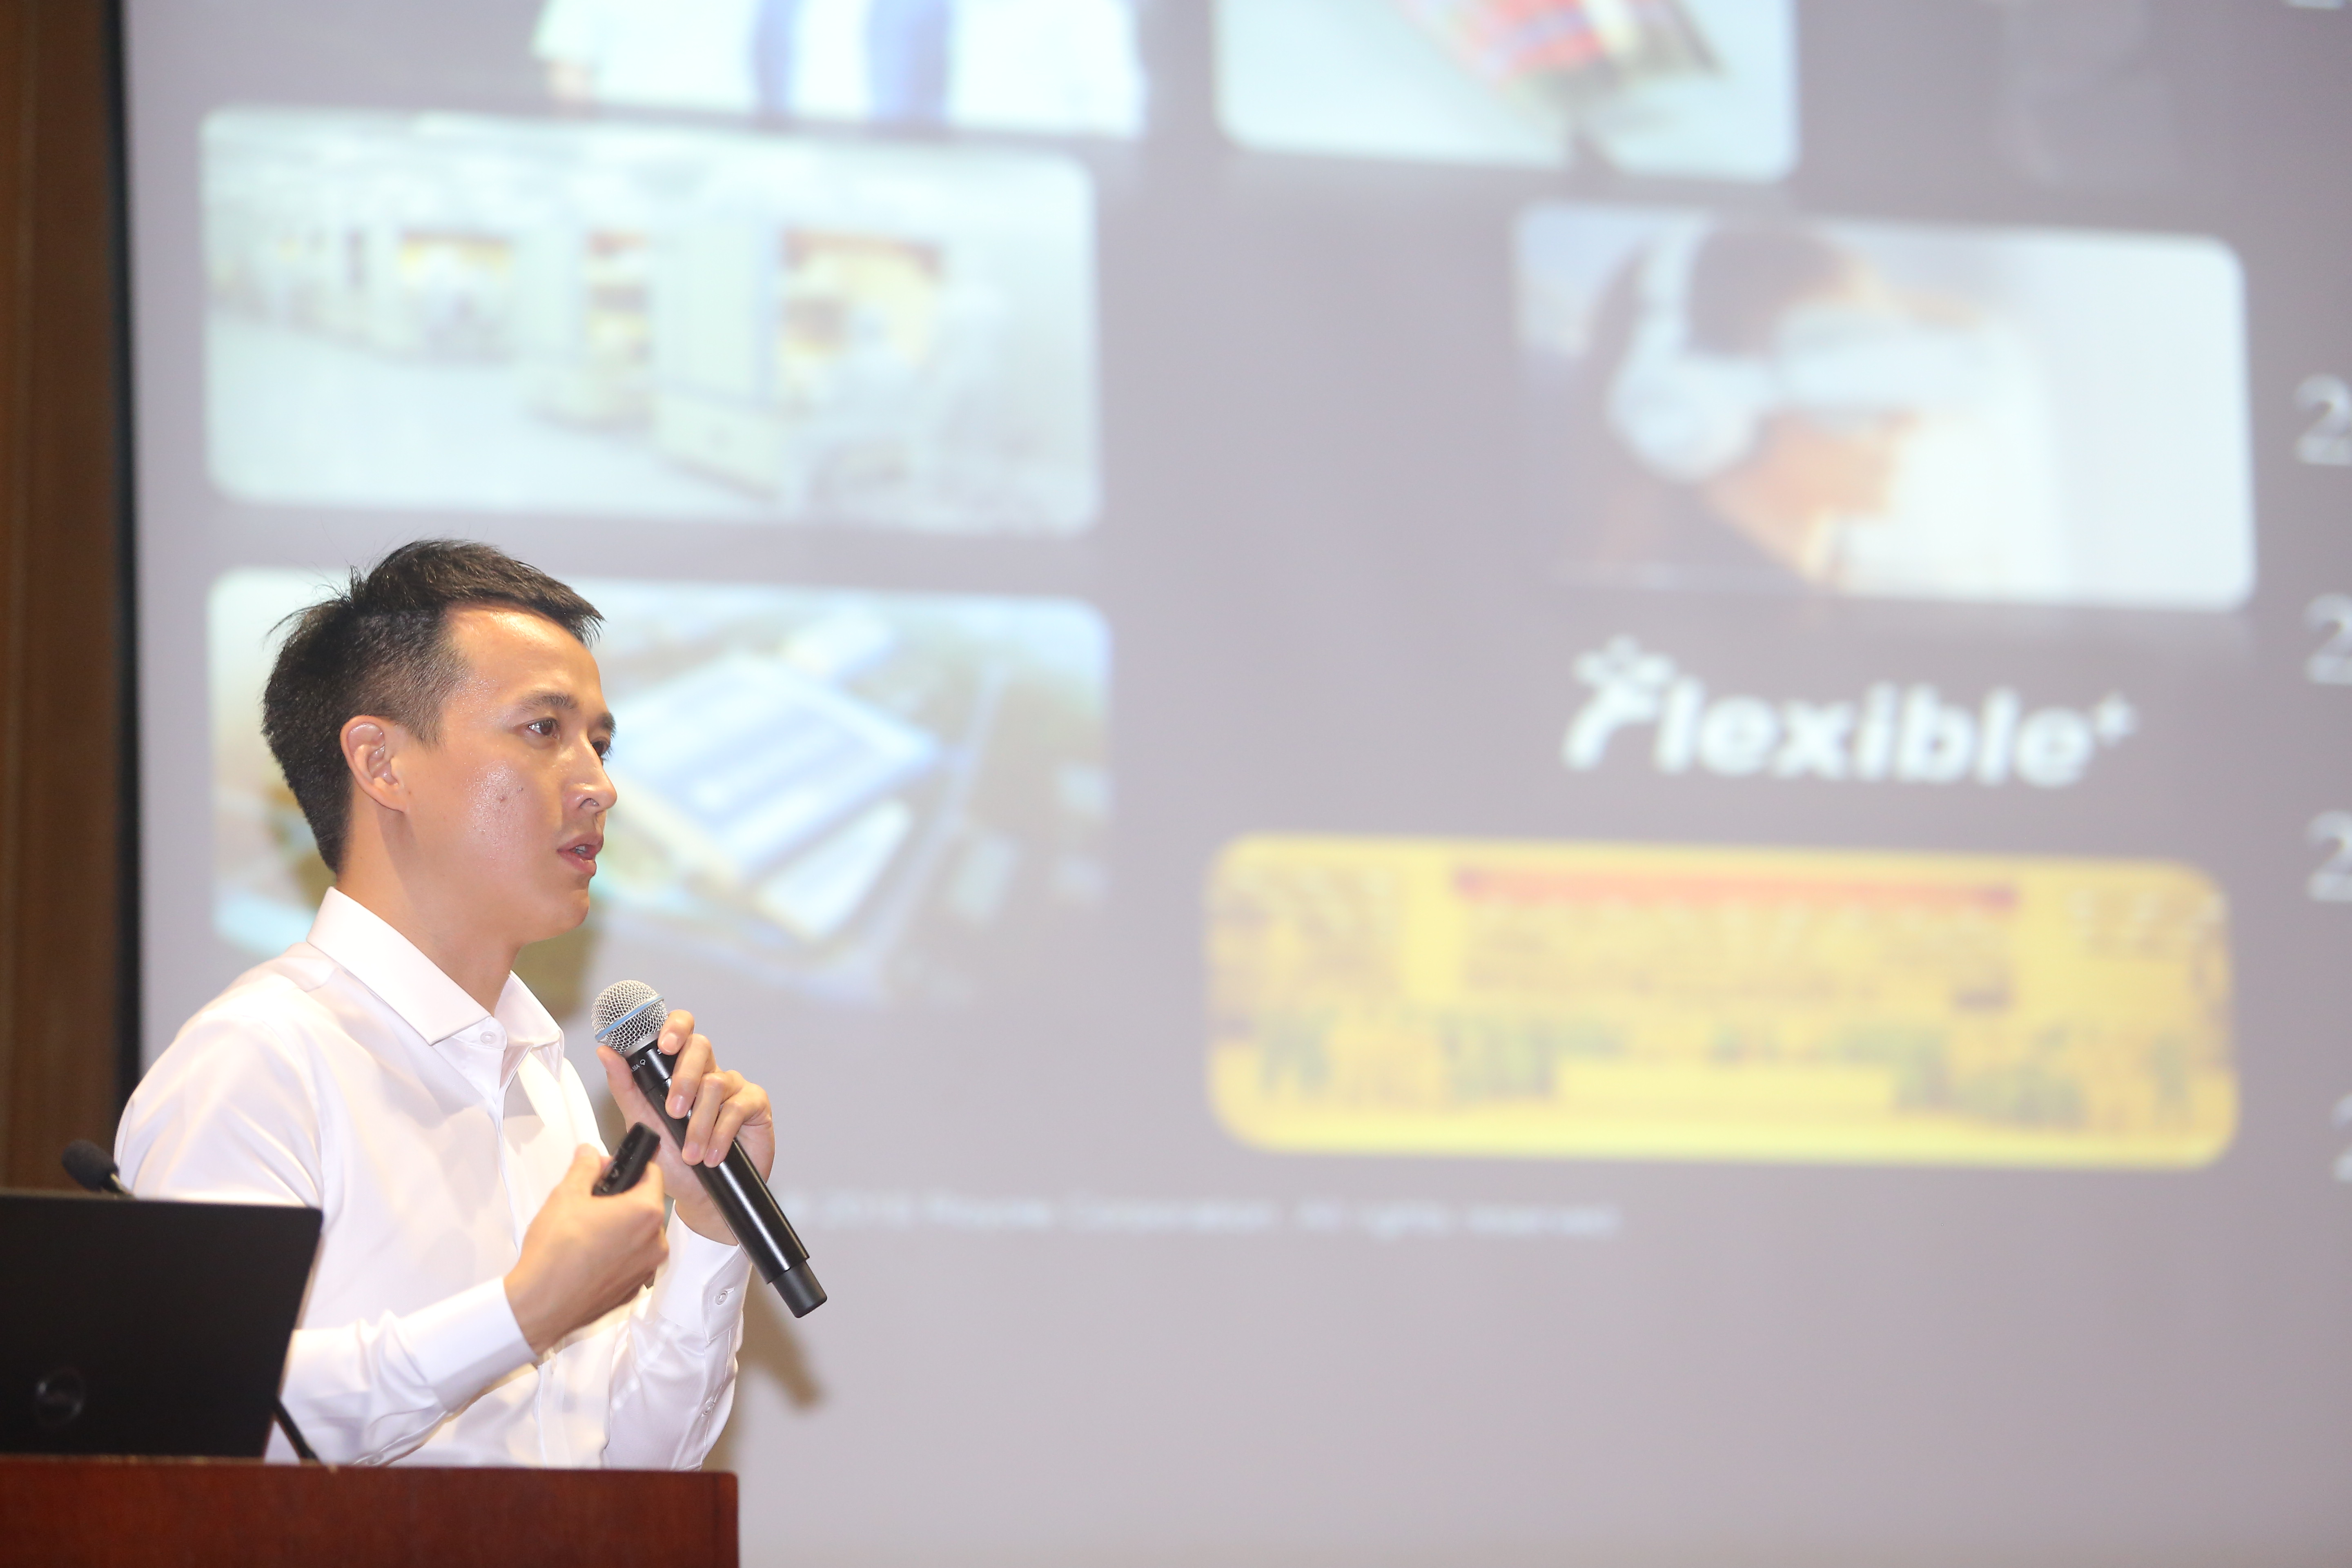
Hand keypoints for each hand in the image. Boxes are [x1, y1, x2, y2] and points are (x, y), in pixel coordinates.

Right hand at [505, 1145, 667, 1355]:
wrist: (541, 1304)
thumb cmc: (555, 1252)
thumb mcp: (566, 1195)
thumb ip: (584, 1167)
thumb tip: (590, 1153)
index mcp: (645, 1212)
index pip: (652, 1174)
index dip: (630, 1167)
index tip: (612, 1170)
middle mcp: (655, 1241)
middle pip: (646, 1206)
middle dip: (621, 1200)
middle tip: (591, 1203)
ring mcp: (647, 1268)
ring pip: (639, 1235)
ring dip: (620, 1228)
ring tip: (586, 1232)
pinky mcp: (634, 1289)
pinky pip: (632, 1261)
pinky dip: (617, 1255)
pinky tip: (590, 1256)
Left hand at [597, 1009, 774, 1246]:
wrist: (699, 1196)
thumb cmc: (671, 1159)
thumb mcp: (641, 1123)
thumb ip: (625, 1087)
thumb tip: (606, 1053)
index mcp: (679, 1069)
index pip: (681, 1030)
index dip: (675, 1026)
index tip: (663, 1044)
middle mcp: (708, 1072)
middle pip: (701, 1046)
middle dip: (683, 1078)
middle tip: (672, 1111)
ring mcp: (734, 1087)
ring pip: (716, 1083)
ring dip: (699, 1123)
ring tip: (691, 1153)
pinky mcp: (755, 1105)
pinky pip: (738, 1107)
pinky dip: (720, 1134)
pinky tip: (712, 1154)